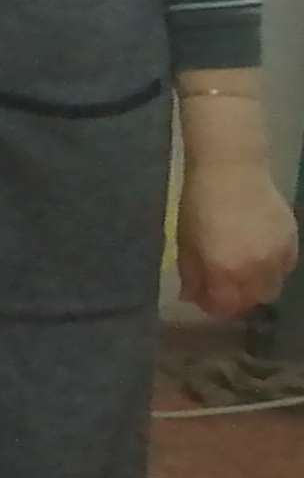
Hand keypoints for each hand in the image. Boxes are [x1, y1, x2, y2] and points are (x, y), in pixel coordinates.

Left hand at [178, 145, 298, 320]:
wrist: (231, 170)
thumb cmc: (199, 203)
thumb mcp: (184, 241)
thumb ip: (190, 274)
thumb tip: (191, 297)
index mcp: (226, 270)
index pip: (225, 307)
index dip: (212, 306)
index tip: (202, 296)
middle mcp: (257, 269)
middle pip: (251, 302)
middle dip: (234, 299)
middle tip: (219, 285)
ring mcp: (278, 256)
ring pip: (272, 289)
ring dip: (255, 287)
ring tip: (240, 272)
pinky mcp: (293, 242)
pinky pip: (285, 269)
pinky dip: (272, 270)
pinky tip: (258, 256)